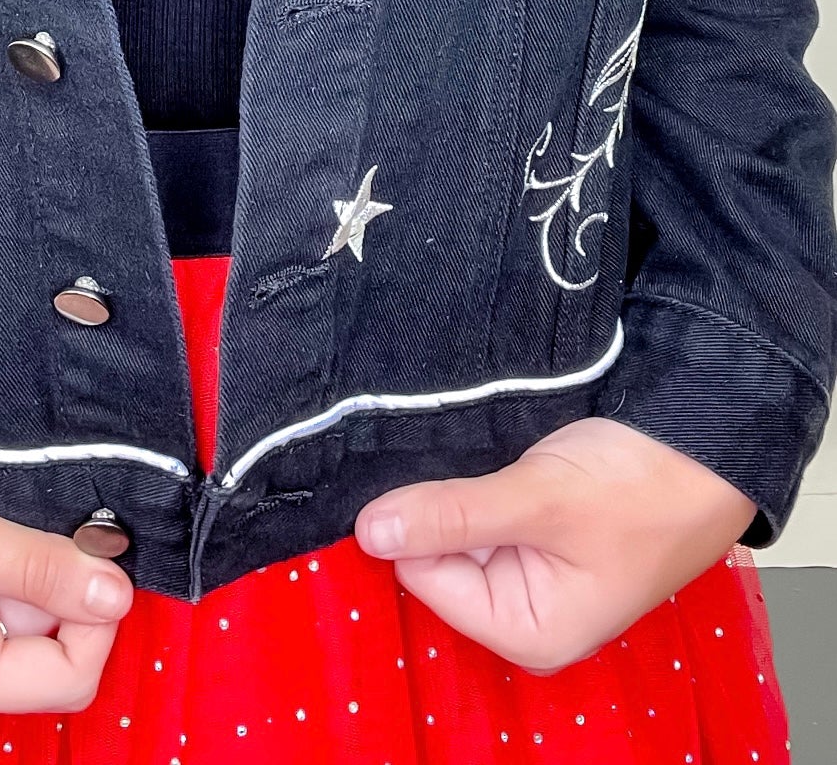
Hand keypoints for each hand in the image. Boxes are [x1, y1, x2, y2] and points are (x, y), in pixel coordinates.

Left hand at [354, 418, 754, 672]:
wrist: (706, 443)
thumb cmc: (642, 485)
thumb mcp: (540, 499)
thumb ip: (453, 516)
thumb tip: (369, 532)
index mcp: (530, 632)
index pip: (424, 578)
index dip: (415, 525)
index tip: (423, 477)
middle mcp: (526, 615)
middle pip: (437, 557)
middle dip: (442, 509)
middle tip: (474, 465)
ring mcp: (531, 573)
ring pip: (456, 530)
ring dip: (464, 493)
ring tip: (495, 461)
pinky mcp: (536, 535)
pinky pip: (483, 514)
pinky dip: (483, 487)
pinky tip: (501, 461)